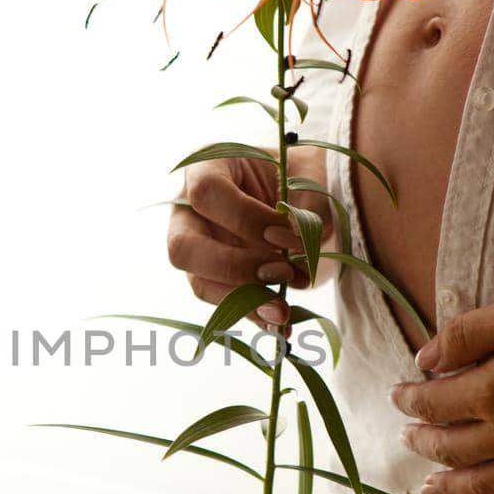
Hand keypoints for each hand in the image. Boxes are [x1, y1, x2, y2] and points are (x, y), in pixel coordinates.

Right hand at [166, 146, 331, 327]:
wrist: (309, 197)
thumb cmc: (303, 175)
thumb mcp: (311, 178)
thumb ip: (307, 207)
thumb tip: (302, 248)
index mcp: (208, 167)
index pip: (206, 193)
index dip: (245, 219)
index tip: (288, 236)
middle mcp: (190, 210)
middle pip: (183, 247)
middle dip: (234, 267)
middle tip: (282, 272)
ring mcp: (199, 248)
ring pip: (199, 283)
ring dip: (245, 301)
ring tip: (285, 310)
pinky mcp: (215, 279)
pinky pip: (224, 305)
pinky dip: (254, 317)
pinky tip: (280, 327)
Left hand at [388, 269, 493, 493]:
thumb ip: (469, 334)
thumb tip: (425, 358)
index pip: (435, 402)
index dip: (409, 400)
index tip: (397, 396)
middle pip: (454, 447)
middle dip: (424, 443)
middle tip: (407, 440)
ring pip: (487, 483)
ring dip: (453, 487)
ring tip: (430, 490)